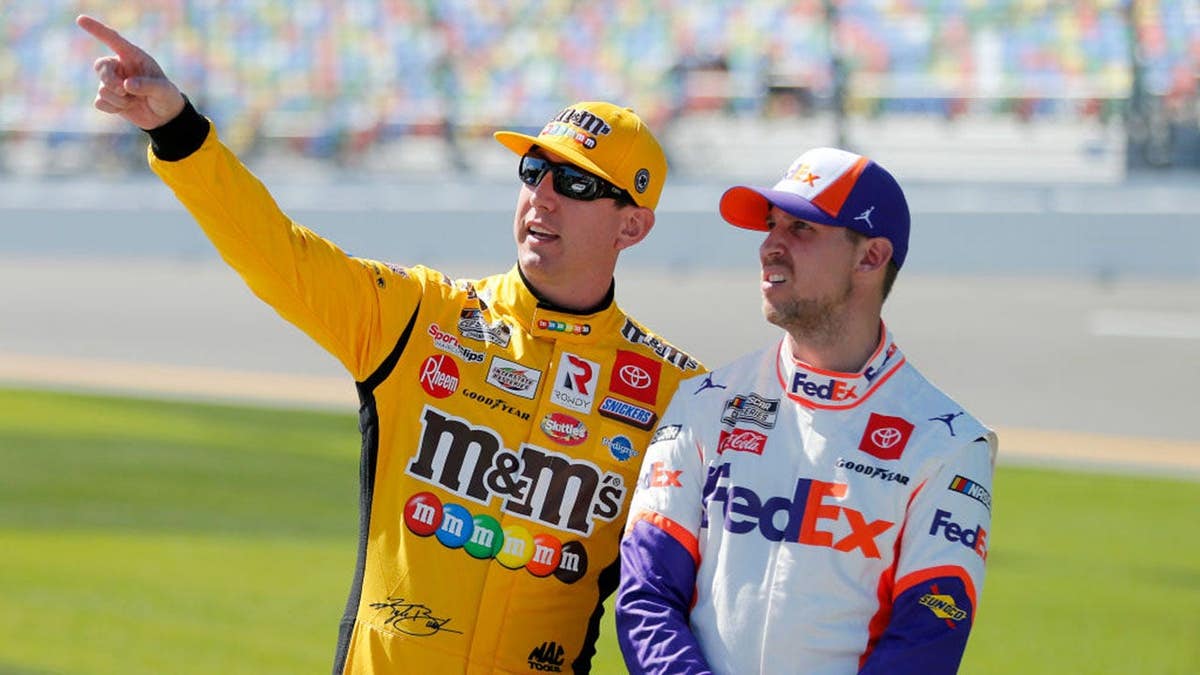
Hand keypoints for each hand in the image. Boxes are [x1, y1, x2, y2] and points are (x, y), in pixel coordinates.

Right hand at [76, 14, 185, 129]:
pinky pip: (100, 102)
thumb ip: (148, 85)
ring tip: (135, 101)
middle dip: (109, 80)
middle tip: (123, 91)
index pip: (113, 40)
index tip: (80, 19)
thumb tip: (126, 85)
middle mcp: (120, 66)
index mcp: (133, 57)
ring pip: (102, 88)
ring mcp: (112, 82)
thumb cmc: (166, 97)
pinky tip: (127, 107)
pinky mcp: (108, 98)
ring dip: (119, 99)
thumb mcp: (163, 90)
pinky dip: (114, 108)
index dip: (96, 29)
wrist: (164, 116)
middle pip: (101, 66)